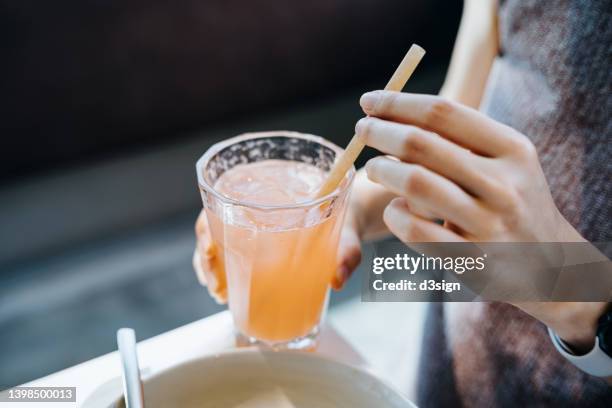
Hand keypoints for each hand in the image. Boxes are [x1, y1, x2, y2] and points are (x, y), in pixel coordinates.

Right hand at [193, 205, 362, 298]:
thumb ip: (346, 253)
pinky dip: (223, 274)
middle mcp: (254, 207)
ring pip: (217, 243)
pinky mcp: (257, 247)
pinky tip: (225, 293)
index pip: (224, 200)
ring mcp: (252, 227)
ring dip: (211, 270)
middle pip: (213, 225)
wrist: (351, 224)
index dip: (209, 225)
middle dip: (207, 259)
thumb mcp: (347, 234)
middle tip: (217, 286)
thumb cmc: (346, 220)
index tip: (208, 248)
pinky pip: (231, 257)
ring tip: (220, 294)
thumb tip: (337, 278)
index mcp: (270, 191)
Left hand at [357, 90, 606, 350]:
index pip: (443, 113)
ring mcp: (488, 224)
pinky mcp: (471, 261)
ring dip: (381, 170)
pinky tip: (394, 210)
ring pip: (414, 184)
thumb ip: (464, 140)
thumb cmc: (515, 202)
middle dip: (379, 132)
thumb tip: (397, 113)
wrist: (552, 264)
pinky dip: (394, 216)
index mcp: (512, 149)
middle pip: (420, 144)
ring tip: (372, 169)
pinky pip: (415, 231)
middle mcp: (503, 184)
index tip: (369, 101)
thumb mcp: (508, 162)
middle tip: (361, 129)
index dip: (397, 103)